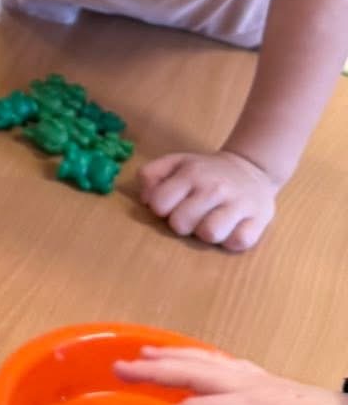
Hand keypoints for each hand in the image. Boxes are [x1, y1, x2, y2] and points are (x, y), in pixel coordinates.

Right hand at [118, 345, 347, 404]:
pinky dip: (199, 358)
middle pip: (195, 372)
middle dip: (155, 371)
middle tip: (119, 368)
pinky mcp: (270, 383)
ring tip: (142, 355)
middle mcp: (252, 385)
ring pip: (208, 362)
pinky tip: (194, 360)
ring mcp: (261, 380)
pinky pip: (224, 363)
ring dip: (173, 358)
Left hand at [138, 148, 277, 250]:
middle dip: (182, 224)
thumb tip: (145, 200)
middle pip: (181, 224)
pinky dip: (232, 240)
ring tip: (211, 222)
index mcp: (190, 173)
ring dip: (207, 234)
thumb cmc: (205, 172)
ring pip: (210, 234)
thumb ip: (151, 174)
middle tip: (192, 215)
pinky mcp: (259, 220)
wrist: (251, 168)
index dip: (161, 209)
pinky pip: (238, 242)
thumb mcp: (176, 162)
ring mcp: (239, 204)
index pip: (159, 204)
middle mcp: (214, 187)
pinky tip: (231, 228)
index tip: (171, 205)